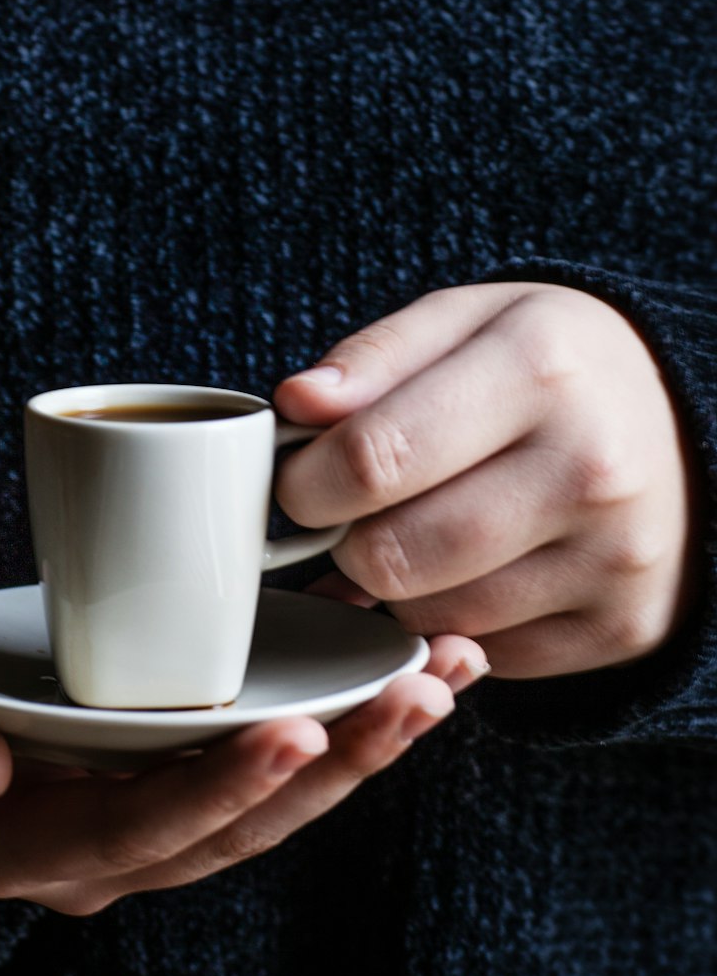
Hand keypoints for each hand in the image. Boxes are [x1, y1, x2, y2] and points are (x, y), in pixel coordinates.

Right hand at [0, 591, 485, 913]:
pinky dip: (342, 726)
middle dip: (338, 764)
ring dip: (364, 746)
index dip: (223, 788)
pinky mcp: (170, 780)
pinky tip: (403, 674)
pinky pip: (268, 768)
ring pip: (274, 805)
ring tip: (443, 676)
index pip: (141, 830)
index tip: (299, 729)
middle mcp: (103, 854)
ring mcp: (144, 821)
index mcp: (29, 849)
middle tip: (421, 692)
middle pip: (240, 827)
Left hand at [273, 281, 698, 677]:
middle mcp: (591, 466)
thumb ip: (374, 357)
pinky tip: (478, 569)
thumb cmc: (550, 370)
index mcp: (540, 366)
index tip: (298, 480)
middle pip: (393, 554)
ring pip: (430, 615)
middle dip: (346, 540)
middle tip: (355, 513)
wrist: (684, 430)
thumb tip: (296, 405)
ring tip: (425, 530)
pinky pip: (483, 653)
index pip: (372, 458)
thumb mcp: (468, 322)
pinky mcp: (620, 627)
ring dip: (399, 586)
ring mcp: (613, 557)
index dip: (305, 483)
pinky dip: (456, 621)